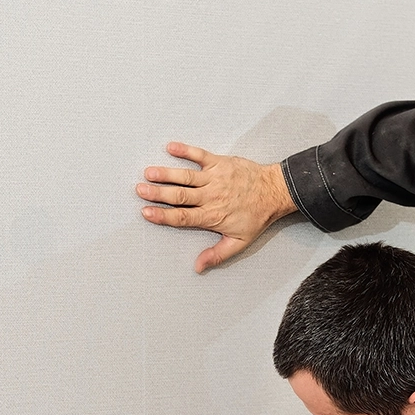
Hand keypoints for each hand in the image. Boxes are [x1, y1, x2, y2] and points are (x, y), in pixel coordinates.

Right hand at [137, 143, 296, 272]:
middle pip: (179, 195)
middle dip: (158, 193)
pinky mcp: (220, 163)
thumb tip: (198, 267)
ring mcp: (215, 178)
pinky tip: (171, 147)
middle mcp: (211, 197)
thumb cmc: (256, 217)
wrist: (274, 192)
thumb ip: (218, 254)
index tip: (146, 212)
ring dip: (166, 173)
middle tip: (140, 190)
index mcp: (213, 216)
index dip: (163, 216)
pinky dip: (185, 150)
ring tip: (149, 172)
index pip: (183, 217)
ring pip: (186, 176)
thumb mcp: (240, 242)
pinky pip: (200, 155)